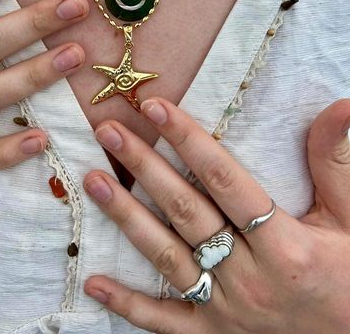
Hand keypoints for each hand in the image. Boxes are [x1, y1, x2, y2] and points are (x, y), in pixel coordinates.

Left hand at [83, 97, 349, 332]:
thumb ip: (336, 162)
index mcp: (286, 246)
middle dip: (145, 166)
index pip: (225, 180)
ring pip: (166, 257)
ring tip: (93, 180)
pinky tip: (94, 283)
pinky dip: (129, 304)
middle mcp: (250, 278)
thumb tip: (341, 106)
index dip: (188, 139)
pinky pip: (164, 323)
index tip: (156, 106)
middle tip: (110, 131)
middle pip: (186, 211)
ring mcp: (227, 311)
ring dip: (126, 217)